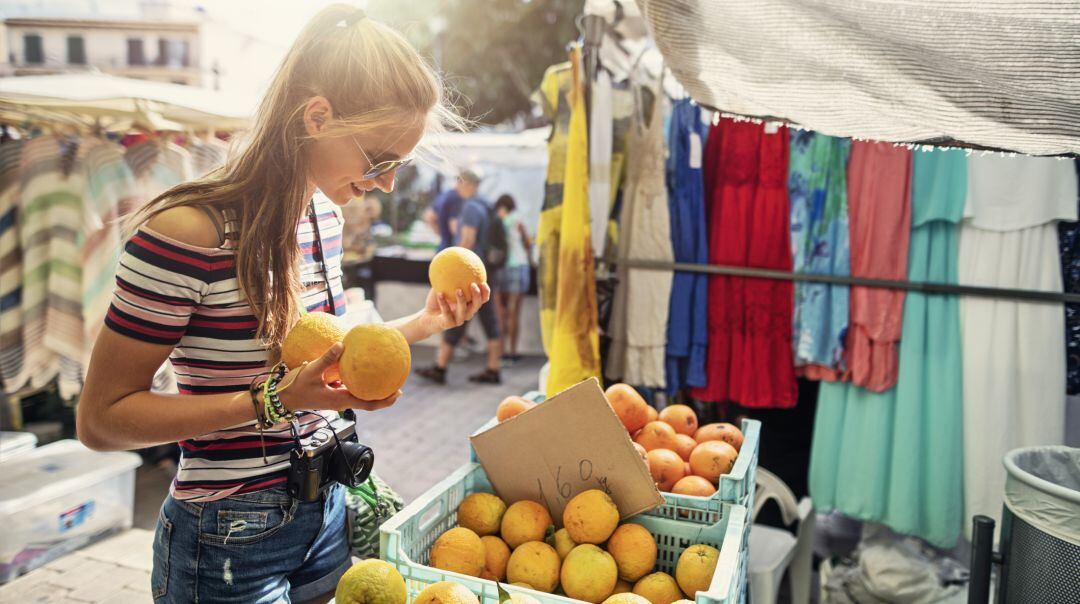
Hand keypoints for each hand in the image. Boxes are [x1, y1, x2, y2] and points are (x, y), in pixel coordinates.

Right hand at [277, 344, 399, 413]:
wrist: (281, 398)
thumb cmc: (295, 387)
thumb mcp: (311, 371)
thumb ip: (327, 358)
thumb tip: (341, 344)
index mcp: (340, 400)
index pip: (368, 404)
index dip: (385, 400)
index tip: (398, 393)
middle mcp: (341, 401)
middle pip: (368, 402)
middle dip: (384, 395)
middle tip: (398, 384)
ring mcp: (336, 399)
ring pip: (359, 396)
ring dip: (372, 389)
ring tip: (383, 376)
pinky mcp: (331, 394)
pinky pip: (349, 389)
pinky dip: (358, 383)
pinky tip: (360, 371)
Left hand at [421, 283, 490, 332]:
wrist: (427, 317)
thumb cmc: (437, 300)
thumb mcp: (442, 286)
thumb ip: (448, 276)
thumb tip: (450, 260)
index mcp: (469, 304)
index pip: (482, 299)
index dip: (485, 292)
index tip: (483, 282)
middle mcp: (466, 313)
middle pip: (476, 306)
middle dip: (477, 296)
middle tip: (473, 285)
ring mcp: (458, 320)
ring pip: (464, 311)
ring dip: (462, 300)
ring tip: (458, 290)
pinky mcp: (448, 324)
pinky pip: (446, 313)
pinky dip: (443, 303)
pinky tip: (440, 294)